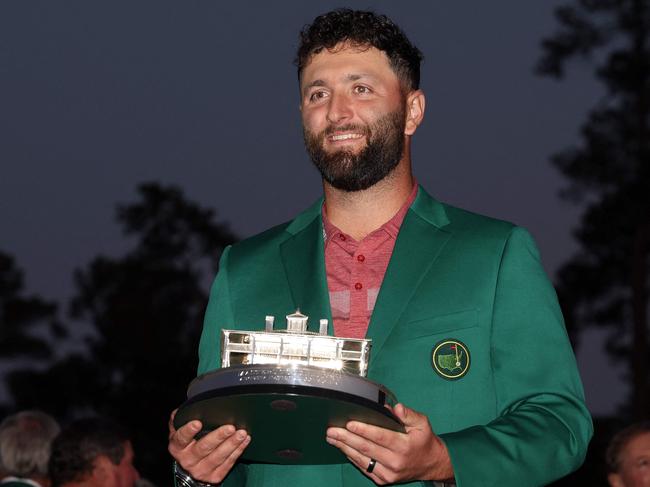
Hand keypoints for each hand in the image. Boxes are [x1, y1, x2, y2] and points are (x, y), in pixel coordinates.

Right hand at [168, 409, 249, 483]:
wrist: (191, 467)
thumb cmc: (188, 443)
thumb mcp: (179, 431)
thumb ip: (180, 418)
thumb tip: (185, 408)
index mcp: (178, 447)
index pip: (181, 439)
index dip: (188, 431)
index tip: (198, 423)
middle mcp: (188, 461)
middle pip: (203, 448)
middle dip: (218, 437)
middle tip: (230, 427)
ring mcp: (202, 470)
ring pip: (218, 457)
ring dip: (232, 444)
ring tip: (241, 433)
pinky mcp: (215, 476)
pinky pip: (228, 463)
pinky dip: (238, 451)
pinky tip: (244, 441)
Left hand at [325, 403, 453, 484]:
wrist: (431, 465)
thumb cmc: (424, 441)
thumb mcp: (422, 423)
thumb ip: (408, 414)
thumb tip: (394, 408)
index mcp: (404, 446)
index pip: (380, 437)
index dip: (363, 429)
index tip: (349, 423)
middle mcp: (395, 461)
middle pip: (366, 448)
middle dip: (346, 438)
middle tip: (332, 430)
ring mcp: (388, 473)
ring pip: (362, 459)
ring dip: (344, 447)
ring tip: (332, 437)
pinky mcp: (383, 479)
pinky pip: (364, 467)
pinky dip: (352, 457)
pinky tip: (343, 448)